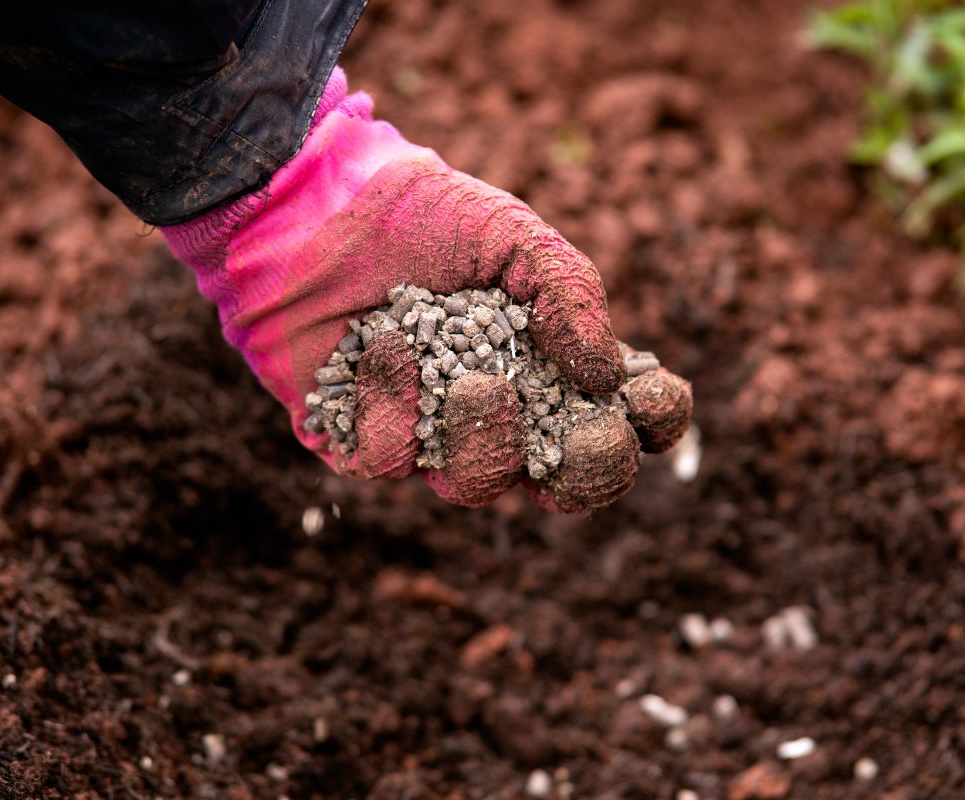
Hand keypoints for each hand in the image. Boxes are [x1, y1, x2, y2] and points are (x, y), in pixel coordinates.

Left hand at [163, 68, 691, 510]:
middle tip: (583, 439)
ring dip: (486, 439)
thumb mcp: (511, 236)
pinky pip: (390, 461)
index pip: (623, 418)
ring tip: (471, 381)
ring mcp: (430, 435)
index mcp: (548, 368)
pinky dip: (394, 406)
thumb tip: (607, 375)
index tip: (651, 397)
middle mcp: (499, 414)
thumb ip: (568, 293)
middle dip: (588, 472)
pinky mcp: (361, 441)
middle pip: (564, 485)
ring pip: (478, 487)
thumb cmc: (422, 215)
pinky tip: (384, 345)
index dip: (651, 421)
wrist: (313, 204)